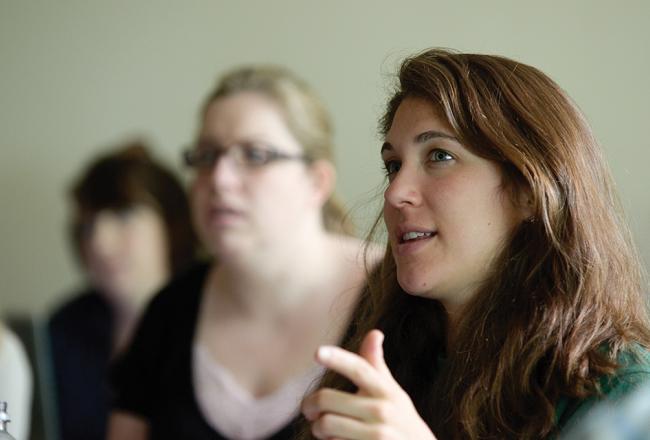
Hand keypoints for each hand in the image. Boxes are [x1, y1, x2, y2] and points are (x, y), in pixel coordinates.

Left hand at [302, 329, 435, 439]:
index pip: (359, 369)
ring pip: (325, 424)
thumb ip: (377, 366)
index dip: (338, 359)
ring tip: (324, 431)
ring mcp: (377, 435)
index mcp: (386, 390)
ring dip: (317, 429)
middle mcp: (382, 410)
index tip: (318, 352)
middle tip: (311, 412)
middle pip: (327, 399)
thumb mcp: (393, 393)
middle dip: (310, 406)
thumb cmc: (401, 422)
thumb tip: (375, 332)